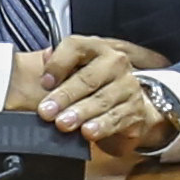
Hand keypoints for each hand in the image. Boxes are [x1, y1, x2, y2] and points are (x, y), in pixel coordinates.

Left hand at [33, 47, 179, 161]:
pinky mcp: (135, 109)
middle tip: (46, 111)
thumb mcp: (72, 72)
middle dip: (65, 96)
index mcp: (95, 47)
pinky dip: (101, 126)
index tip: (44, 83)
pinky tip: (88, 132)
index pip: (74, 47)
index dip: (57, 65)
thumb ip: (57, 65)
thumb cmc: (93, 87)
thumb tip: (46, 57)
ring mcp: (128, 86)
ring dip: (80, 113)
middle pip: (88, 78)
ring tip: (63, 123)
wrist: (126, 107)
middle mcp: (115, 63)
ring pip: (102, 100)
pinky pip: (116, 118)